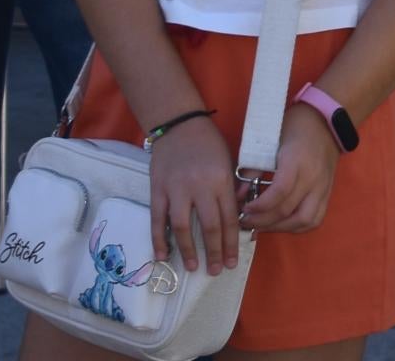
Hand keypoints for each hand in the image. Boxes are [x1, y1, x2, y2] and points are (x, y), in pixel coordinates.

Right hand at [148, 116, 242, 273]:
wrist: (180, 124)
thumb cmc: (209, 143)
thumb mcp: (229, 162)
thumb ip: (231, 190)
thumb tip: (237, 220)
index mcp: (221, 180)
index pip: (229, 218)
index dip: (231, 242)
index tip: (233, 261)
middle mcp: (200, 187)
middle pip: (209, 226)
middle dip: (214, 251)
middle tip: (217, 271)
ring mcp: (176, 189)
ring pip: (182, 226)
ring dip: (188, 250)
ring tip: (192, 267)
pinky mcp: (158, 189)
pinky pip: (158, 219)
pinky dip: (159, 239)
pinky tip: (163, 255)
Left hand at [238, 108, 338, 235]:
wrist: (325, 121)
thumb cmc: (294, 127)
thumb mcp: (269, 141)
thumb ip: (253, 168)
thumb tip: (238, 195)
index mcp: (297, 161)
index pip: (280, 192)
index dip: (260, 206)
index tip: (245, 208)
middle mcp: (313, 178)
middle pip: (289, 210)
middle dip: (263, 221)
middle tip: (245, 221)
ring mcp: (323, 187)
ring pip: (305, 220)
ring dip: (281, 228)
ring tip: (262, 226)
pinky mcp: (328, 193)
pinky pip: (315, 219)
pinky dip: (297, 226)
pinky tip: (281, 224)